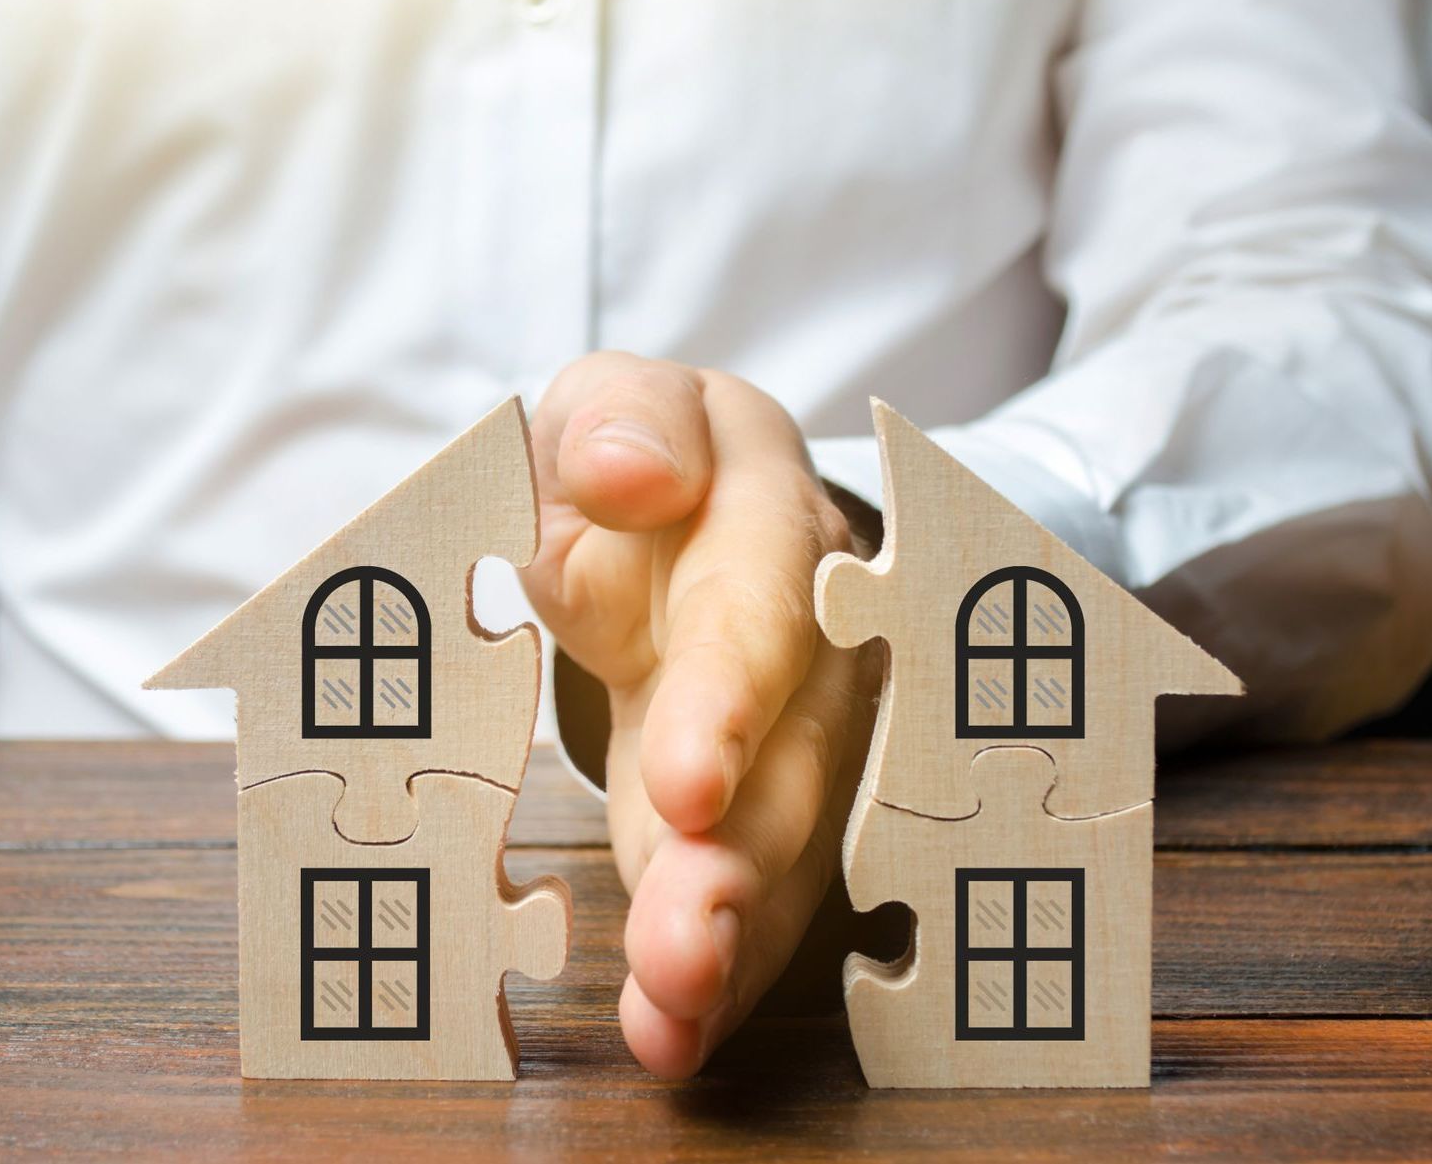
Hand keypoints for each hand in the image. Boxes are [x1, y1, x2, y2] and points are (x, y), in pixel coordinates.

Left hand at [521, 352, 880, 1076]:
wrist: (686, 509)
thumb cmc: (643, 455)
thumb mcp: (619, 402)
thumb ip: (623, 416)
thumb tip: (634, 472)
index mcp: (765, 517)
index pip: (760, 603)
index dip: (729, 695)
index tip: (689, 783)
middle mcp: (812, 637)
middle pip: (795, 752)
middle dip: (741, 858)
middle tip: (686, 950)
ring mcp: (802, 731)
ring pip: (789, 839)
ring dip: (736, 934)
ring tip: (675, 1014)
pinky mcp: (768, 803)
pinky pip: (760, 885)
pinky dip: (723, 964)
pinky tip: (678, 1029)